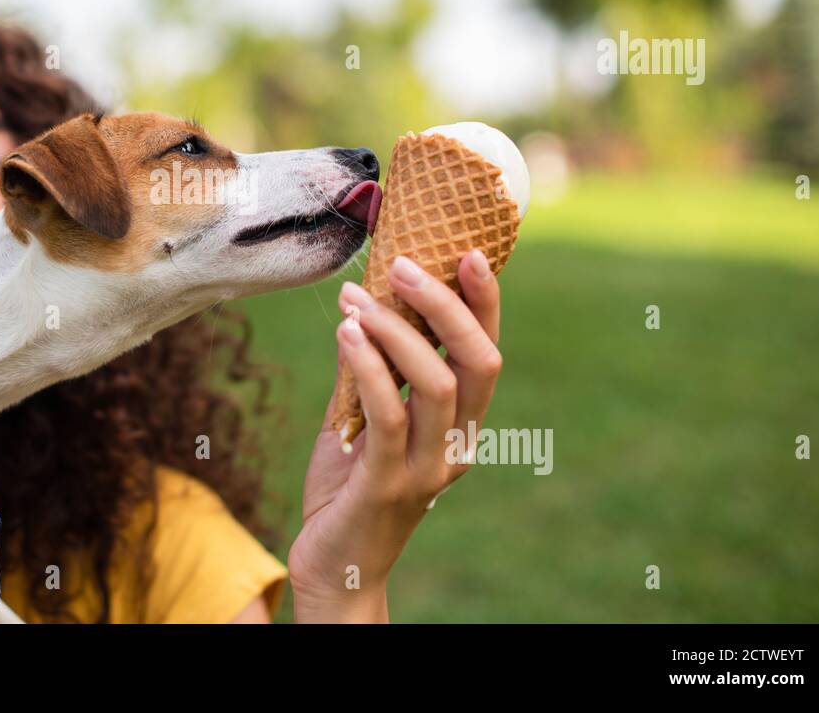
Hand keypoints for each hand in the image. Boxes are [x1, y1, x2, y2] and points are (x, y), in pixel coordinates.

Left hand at [287, 249, 502, 621]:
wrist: (333, 569)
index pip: (485, 354)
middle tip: (402, 263)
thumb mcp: (357, 419)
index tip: (466, 250)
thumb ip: (367, 371)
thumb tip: (359, 303)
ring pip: (434, 383)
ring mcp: (427, 468)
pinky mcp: (387, 484)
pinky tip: (345, 334)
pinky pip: (388, 415)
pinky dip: (369, 366)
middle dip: (444, 305)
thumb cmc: (346, 488)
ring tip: (354, 297)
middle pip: (477, 362)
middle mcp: (456, 445)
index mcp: (459, 426)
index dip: (484, 303)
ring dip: (395, 329)